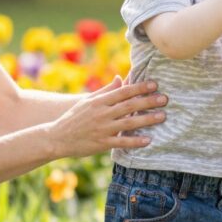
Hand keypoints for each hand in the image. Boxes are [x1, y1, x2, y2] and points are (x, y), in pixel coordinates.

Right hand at [46, 77, 166, 158]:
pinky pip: (121, 143)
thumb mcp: (88, 100)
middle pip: (129, 106)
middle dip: (148, 102)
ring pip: (128, 123)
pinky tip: (148, 140)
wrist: (56, 138)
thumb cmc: (74, 117)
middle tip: (165, 99)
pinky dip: (135, 142)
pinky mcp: (101, 144)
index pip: (123, 92)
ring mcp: (102, 129)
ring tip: (162, 116)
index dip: (140, 87)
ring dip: (147, 120)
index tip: (155, 84)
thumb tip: (121, 78)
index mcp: (99, 101)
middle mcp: (102, 114)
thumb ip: (106, 90)